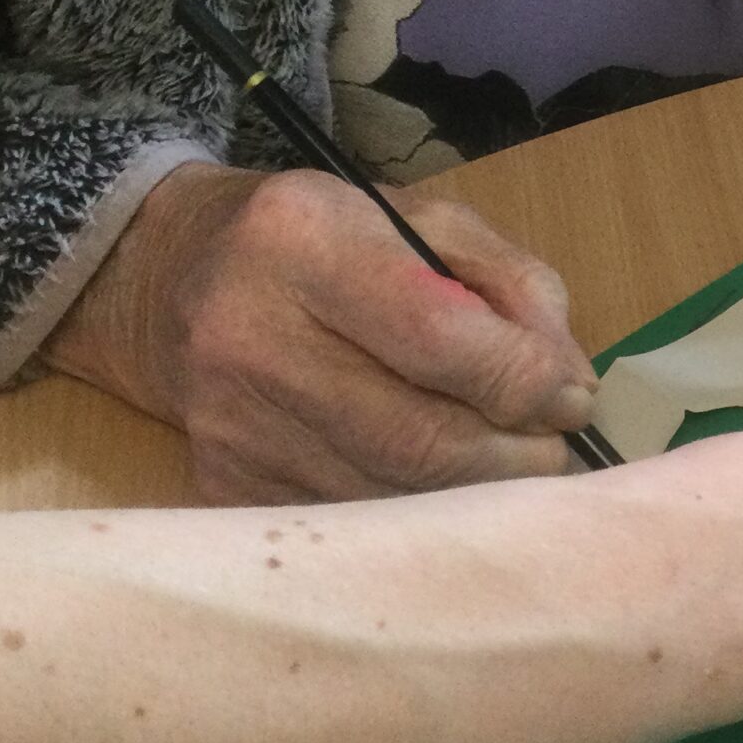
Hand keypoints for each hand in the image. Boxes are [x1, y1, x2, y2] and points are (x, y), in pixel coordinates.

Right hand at [43, 163, 596, 502]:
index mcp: (303, 242)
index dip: (524, 379)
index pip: (436, 336)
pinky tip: (441, 489)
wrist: (171, 281)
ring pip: (387, 495)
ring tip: (508, 467)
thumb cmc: (321, 240)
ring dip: (474, 497)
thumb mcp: (422, 220)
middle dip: (512, 455)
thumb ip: (512, 284)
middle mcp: (251, 336)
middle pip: (416, 437)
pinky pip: (349, 523)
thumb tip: (571, 383)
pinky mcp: (223, 487)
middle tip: (553, 450)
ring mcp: (230, 424)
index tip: (572, 398)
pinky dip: (414, 518)